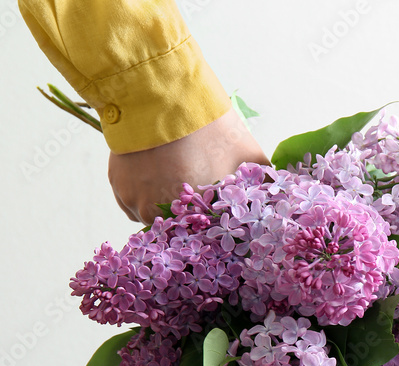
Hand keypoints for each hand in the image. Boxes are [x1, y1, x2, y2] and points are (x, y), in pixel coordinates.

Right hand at [108, 108, 267, 223]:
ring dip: (167, 211)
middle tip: (200, 204)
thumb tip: (278, 194)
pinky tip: (157, 180)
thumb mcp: (248, 153)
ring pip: (156, 221)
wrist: (160, 95)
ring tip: (177, 188)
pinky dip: (145, 199)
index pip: (210, 238)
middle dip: (192, 222)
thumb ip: (263, 181)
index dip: (216, 231)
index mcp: (200, 214)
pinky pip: (133, 208)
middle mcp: (167, 215)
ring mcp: (140, 204)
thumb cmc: (209, 125)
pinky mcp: (120, 190)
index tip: (221, 222)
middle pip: (182, 232)